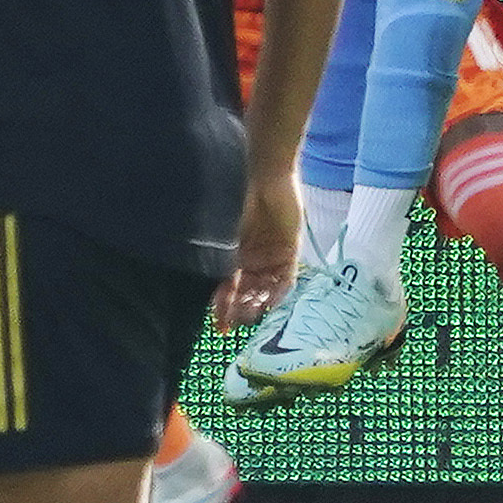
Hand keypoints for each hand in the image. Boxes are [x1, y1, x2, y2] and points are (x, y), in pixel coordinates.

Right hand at [220, 159, 304, 325]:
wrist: (264, 175)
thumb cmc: (236, 198)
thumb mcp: (224, 233)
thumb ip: (222, 260)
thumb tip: (212, 289)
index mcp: (233, 255)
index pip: (227, 289)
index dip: (222, 308)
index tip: (218, 326)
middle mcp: (252, 260)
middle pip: (247, 294)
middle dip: (241, 310)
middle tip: (236, 323)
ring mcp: (272, 257)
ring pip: (266, 290)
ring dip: (258, 304)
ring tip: (251, 314)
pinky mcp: (290, 252)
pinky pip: (286, 279)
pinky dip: (278, 292)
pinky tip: (270, 303)